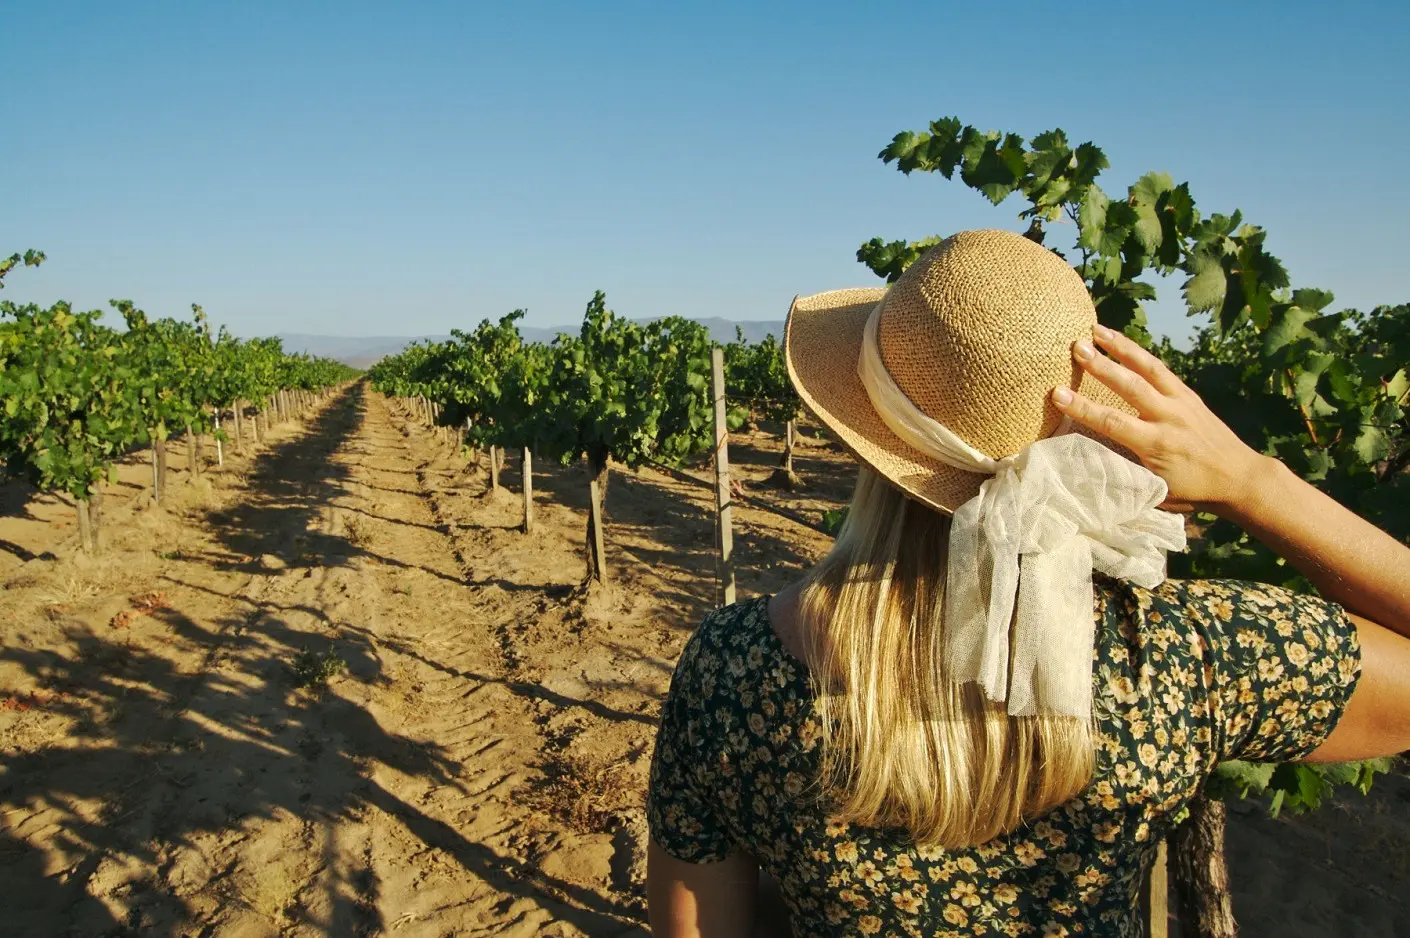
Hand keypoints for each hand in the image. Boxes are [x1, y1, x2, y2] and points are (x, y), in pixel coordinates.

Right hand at [1051, 324, 1266, 513]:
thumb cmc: (1194, 490)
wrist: (1240, 477)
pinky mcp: (1189, 395)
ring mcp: (1181, 402)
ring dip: (1121, 347)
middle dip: (1102, 366)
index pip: (1113, 422)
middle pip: (1131, 386)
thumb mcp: (1158, 491)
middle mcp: (1169, 418)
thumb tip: (1091, 462)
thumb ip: (1128, 473)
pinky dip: (1140, 353)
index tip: (1058, 393)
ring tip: (1096, 329)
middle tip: (1077, 347)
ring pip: (1149, 368)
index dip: (1084, 408)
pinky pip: (1161, 369)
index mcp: (1157, 444)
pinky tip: (1122, 341)